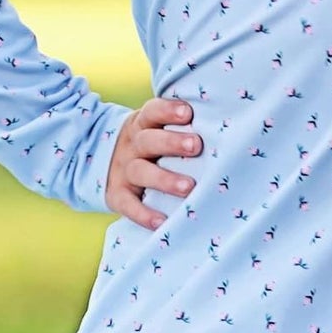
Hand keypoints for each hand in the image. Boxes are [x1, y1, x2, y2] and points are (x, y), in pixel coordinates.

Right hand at [106, 97, 200, 228]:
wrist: (106, 163)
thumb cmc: (152, 144)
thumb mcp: (157, 128)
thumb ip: (183, 126)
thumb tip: (225, 125)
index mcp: (143, 124)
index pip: (152, 112)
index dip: (168, 110)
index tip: (188, 112)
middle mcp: (132, 145)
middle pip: (148, 140)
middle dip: (172, 143)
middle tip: (196, 146)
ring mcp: (123, 170)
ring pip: (140, 171)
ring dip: (164, 179)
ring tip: (189, 187)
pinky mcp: (117, 194)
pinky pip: (128, 205)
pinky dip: (144, 214)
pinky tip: (162, 222)